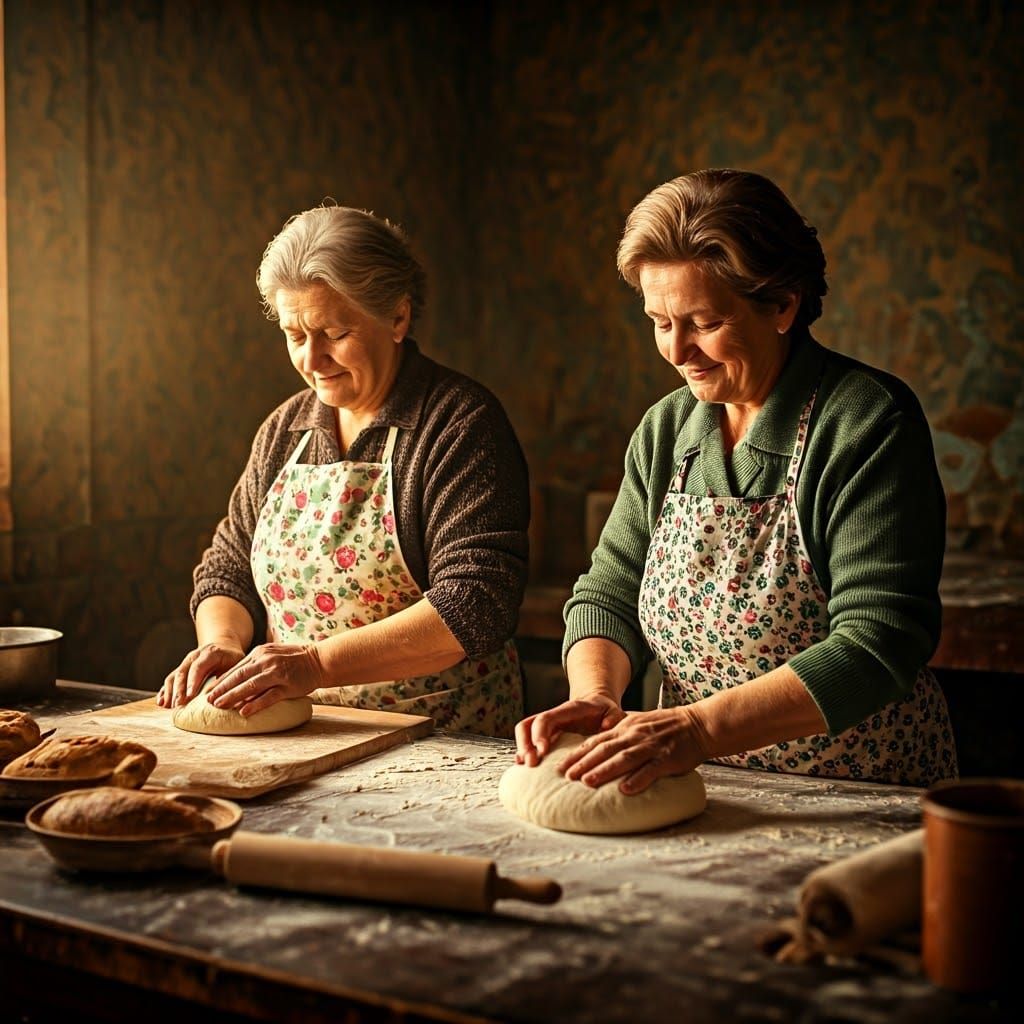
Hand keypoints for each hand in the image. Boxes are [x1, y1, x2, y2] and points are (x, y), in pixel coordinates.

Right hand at [157, 642, 246, 707]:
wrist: (224, 645)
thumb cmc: (233, 658)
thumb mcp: (237, 663)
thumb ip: (230, 676)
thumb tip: (224, 694)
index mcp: (210, 652)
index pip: (198, 666)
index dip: (193, 681)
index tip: (190, 696)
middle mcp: (195, 655)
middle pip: (183, 672)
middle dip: (179, 690)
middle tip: (178, 705)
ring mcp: (186, 662)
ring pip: (174, 676)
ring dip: (170, 692)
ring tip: (168, 706)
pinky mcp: (181, 669)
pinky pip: (170, 679)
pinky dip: (164, 691)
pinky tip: (161, 702)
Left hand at [204, 642, 326, 716]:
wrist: (319, 660)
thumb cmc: (295, 659)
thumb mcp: (273, 654)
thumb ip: (256, 663)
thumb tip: (238, 679)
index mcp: (261, 653)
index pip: (236, 668)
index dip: (221, 681)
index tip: (209, 691)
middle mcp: (266, 661)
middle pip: (239, 676)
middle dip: (221, 689)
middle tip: (208, 701)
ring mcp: (277, 673)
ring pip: (250, 686)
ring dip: (232, 696)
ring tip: (219, 705)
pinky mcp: (287, 686)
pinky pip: (268, 697)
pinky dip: (255, 704)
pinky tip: (244, 711)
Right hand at [514, 693, 624, 766]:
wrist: (596, 706)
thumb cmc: (605, 712)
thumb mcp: (613, 711)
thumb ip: (613, 717)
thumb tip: (606, 726)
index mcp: (567, 710)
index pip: (546, 718)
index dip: (540, 733)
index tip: (542, 750)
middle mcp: (553, 717)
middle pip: (528, 725)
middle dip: (525, 744)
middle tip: (530, 763)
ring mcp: (547, 726)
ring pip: (524, 732)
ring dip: (522, 749)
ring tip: (525, 767)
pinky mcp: (545, 736)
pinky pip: (528, 741)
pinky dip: (524, 753)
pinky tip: (524, 768)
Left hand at [559, 707, 707, 793]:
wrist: (697, 725)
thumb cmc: (666, 727)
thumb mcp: (638, 723)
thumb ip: (619, 734)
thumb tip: (596, 747)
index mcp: (625, 728)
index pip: (595, 741)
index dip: (577, 754)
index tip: (560, 766)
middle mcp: (634, 736)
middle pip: (604, 749)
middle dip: (584, 763)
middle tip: (565, 776)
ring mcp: (651, 747)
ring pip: (623, 758)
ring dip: (604, 770)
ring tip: (587, 782)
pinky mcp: (667, 759)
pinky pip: (651, 770)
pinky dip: (637, 779)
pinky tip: (625, 790)